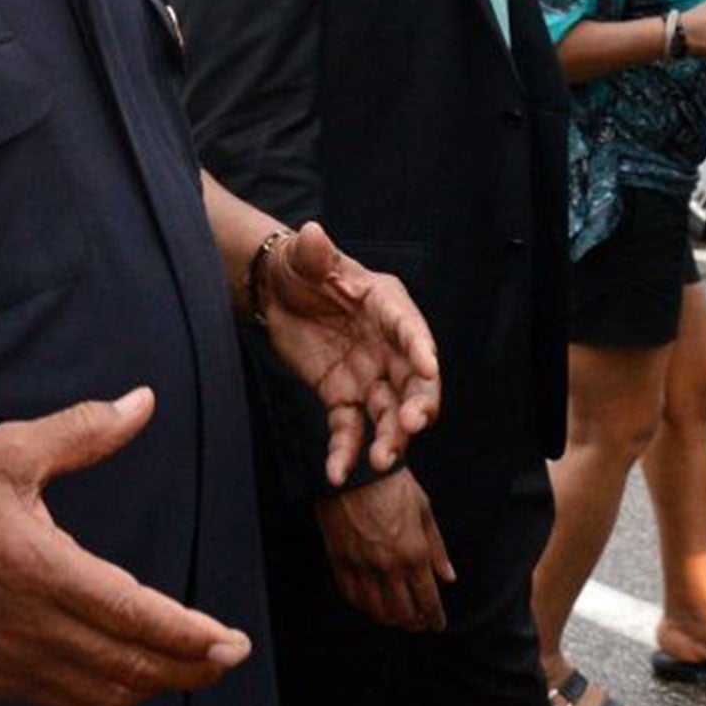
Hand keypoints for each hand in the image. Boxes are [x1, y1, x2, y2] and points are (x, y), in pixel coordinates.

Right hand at [0, 388, 251, 705]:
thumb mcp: (10, 448)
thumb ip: (83, 429)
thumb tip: (143, 402)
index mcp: (38, 567)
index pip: (133, 615)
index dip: (190, 634)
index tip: (233, 638)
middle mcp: (29, 623)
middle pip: (130, 665)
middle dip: (191, 665)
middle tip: (229, 654)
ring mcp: (12, 657)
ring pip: (105, 693)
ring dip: (156, 684)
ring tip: (191, 664)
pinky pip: (70, 702)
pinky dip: (112, 696)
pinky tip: (131, 675)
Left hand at [258, 222, 440, 483]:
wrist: (276, 290)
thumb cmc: (302, 266)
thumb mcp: (304, 255)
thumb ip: (312, 251)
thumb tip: (313, 233)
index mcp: (388, 307)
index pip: (411, 330)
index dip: (421, 348)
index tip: (429, 368)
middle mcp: (388, 347)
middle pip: (413, 382)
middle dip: (418, 405)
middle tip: (411, 425)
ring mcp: (369, 376)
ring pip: (388, 414)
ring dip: (389, 438)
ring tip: (380, 461)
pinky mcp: (343, 398)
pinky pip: (349, 429)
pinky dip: (345, 452)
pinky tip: (337, 473)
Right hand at [313, 468, 453, 630]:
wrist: (353, 468)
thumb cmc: (393, 485)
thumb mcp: (423, 511)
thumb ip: (437, 548)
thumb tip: (448, 578)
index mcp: (414, 553)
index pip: (428, 601)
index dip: (434, 618)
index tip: (437, 625)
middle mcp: (388, 565)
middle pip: (403, 612)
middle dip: (414, 622)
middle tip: (417, 622)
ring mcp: (361, 564)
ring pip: (376, 610)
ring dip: (389, 619)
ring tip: (395, 617)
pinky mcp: (339, 558)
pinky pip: (351, 594)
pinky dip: (363, 605)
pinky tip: (370, 603)